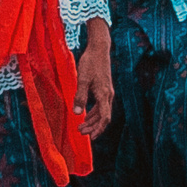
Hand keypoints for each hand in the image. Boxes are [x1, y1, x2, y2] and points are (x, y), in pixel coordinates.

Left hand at [74, 19, 113, 137]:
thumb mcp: (82, 80)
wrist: (99, 49)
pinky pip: (101, 105)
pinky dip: (94, 112)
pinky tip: (86, 114)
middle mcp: (108, 95)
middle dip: (93, 127)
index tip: (90, 137)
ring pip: (102, 111)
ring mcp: (107, 92)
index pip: (104, 118)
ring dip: (93, 120)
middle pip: (103, 117)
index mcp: (104, 95)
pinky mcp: (104, 88)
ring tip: (81, 126)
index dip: (98, 129)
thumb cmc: (90, 63)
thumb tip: (77, 114)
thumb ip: (80, 97)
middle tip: (80, 132)